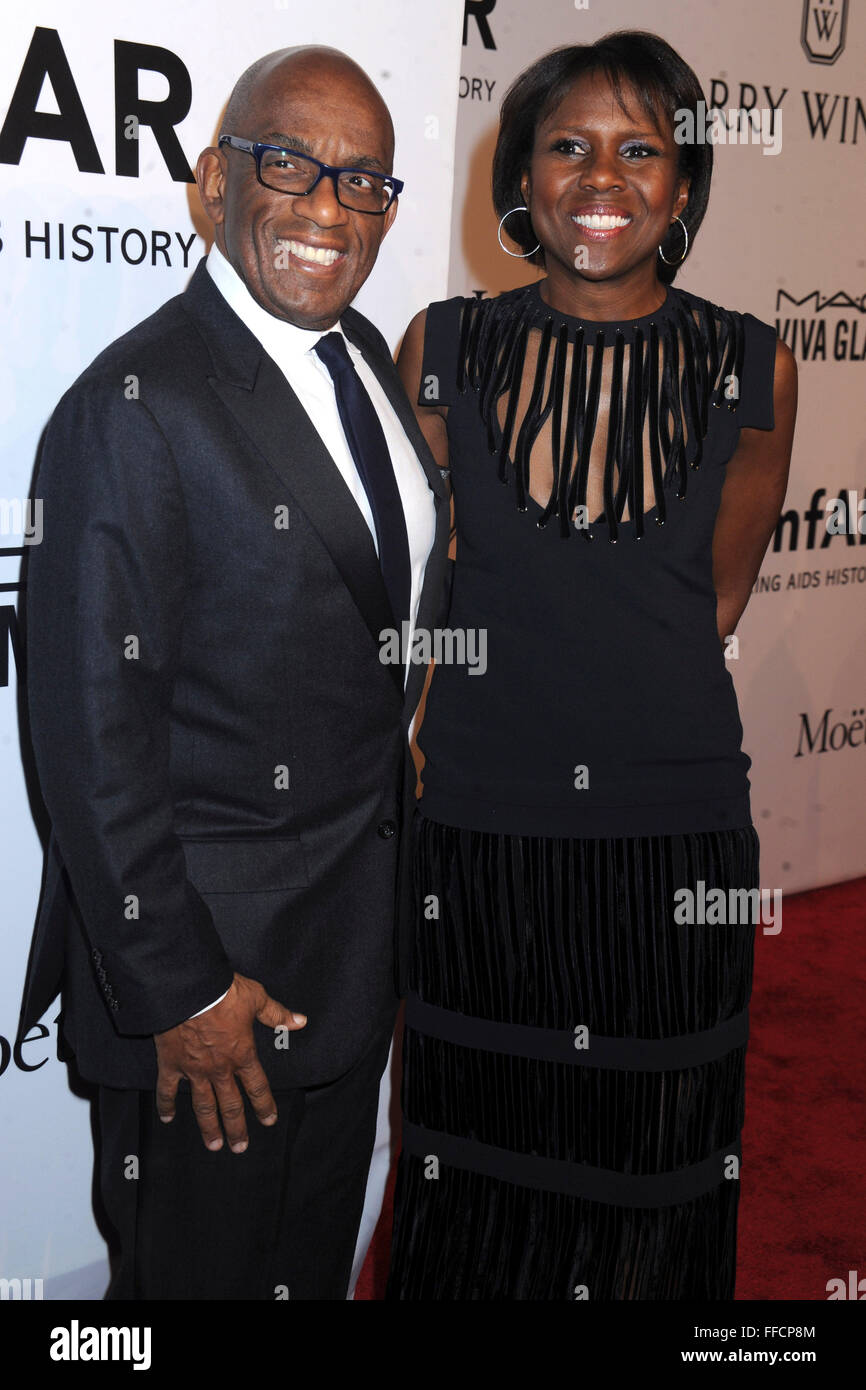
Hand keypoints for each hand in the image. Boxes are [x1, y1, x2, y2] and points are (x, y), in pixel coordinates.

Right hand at [154, 972, 306, 1152]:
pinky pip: (167, 1090)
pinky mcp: (171, 1064)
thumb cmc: (223, 992)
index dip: (264, 1105)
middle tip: (240, 1147)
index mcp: (242, 1054)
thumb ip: (277, 1014)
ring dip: (209, 1127)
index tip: (269, 1121)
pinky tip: (167, 1119)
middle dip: (237, 1127)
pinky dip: (166, 1105)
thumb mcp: (256, 998)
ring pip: (203, 1105)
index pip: (257, 1087)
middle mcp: (220, 1069)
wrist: (187, 989)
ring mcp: (194, 1070)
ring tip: (214, 1145)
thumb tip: (300, 1021)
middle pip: (231, 1105)